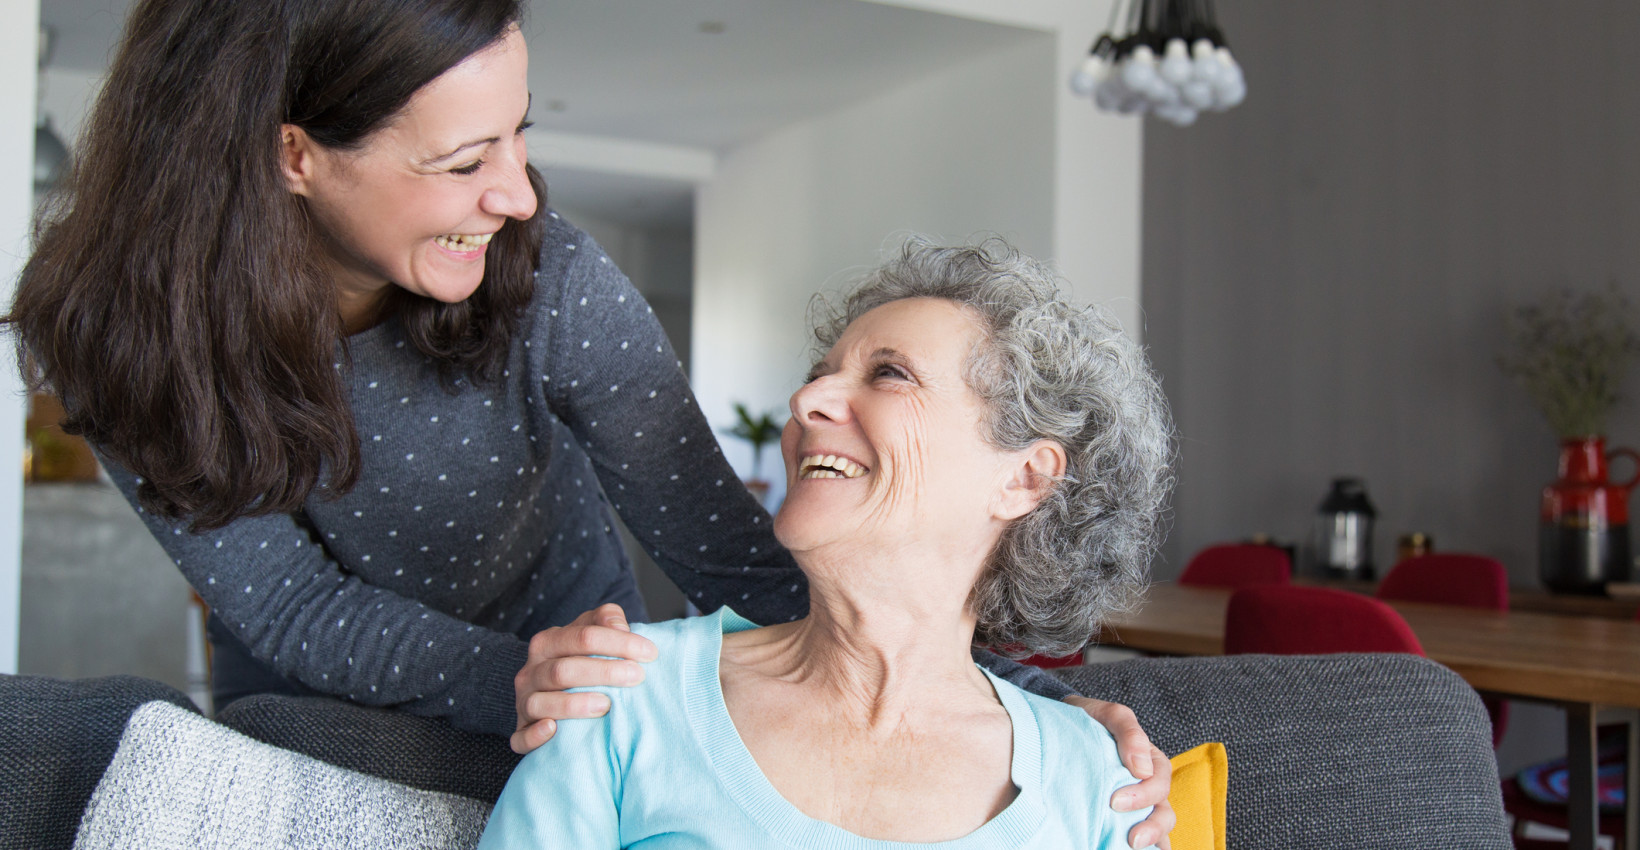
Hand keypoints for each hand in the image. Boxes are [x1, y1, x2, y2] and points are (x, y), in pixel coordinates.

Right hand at [511, 603, 657, 754]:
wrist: (546, 689)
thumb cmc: (577, 659)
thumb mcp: (590, 631)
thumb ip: (606, 620)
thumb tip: (620, 627)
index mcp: (547, 642)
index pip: (582, 637)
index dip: (618, 643)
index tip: (650, 653)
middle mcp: (531, 671)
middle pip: (562, 670)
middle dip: (603, 672)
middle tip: (636, 677)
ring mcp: (524, 702)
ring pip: (541, 703)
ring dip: (574, 705)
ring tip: (606, 705)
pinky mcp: (520, 731)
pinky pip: (520, 737)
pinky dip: (535, 735)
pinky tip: (554, 730)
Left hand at [1064, 696, 1175, 848]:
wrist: (1059, 726)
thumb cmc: (1089, 719)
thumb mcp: (1109, 715)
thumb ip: (1129, 733)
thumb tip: (1142, 769)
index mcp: (1150, 761)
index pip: (1159, 782)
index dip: (1144, 795)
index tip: (1115, 802)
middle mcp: (1146, 785)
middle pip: (1164, 812)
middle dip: (1153, 827)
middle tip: (1132, 839)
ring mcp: (1135, 803)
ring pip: (1157, 826)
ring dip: (1152, 840)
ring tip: (1133, 847)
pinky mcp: (1118, 816)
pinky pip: (1134, 833)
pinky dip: (1143, 845)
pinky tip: (1124, 848)